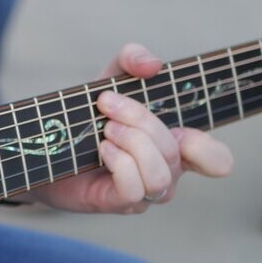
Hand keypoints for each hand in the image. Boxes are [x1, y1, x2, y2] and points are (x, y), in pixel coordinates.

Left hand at [29, 44, 232, 213]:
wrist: (44, 145)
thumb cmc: (86, 114)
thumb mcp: (110, 77)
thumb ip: (132, 59)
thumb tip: (153, 64)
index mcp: (174, 145)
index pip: (217, 161)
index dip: (207, 147)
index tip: (178, 127)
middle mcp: (165, 172)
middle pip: (176, 151)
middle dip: (140, 119)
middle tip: (107, 102)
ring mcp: (143, 193)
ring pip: (161, 174)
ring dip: (132, 143)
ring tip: (105, 130)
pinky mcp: (118, 203)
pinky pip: (134, 189)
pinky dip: (120, 162)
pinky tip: (102, 148)